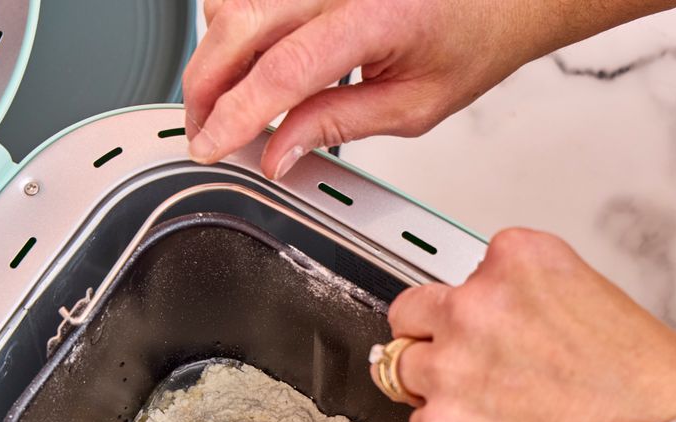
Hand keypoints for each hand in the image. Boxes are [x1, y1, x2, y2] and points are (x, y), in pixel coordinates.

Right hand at [183, 0, 668, 179]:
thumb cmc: (470, 39)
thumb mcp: (414, 107)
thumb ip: (339, 126)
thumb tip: (279, 154)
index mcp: (376, 15)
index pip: (282, 70)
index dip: (236, 114)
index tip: (212, 146)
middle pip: (238, 25)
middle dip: (206, 87)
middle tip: (205, 132)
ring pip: (233, 3)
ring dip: (216, 56)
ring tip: (227, 105)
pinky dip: (237, 31)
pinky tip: (249, 67)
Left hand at [385, 229, 675, 421]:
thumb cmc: (650, 392)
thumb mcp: (602, 303)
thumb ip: (541, 302)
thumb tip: (519, 324)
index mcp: (519, 260)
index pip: (469, 273)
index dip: (481, 307)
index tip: (493, 329)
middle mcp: (476, 304)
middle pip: (414, 311)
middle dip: (432, 338)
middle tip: (465, 365)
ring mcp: (451, 365)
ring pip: (402, 369)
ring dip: (433, 389)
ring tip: (480, 411)